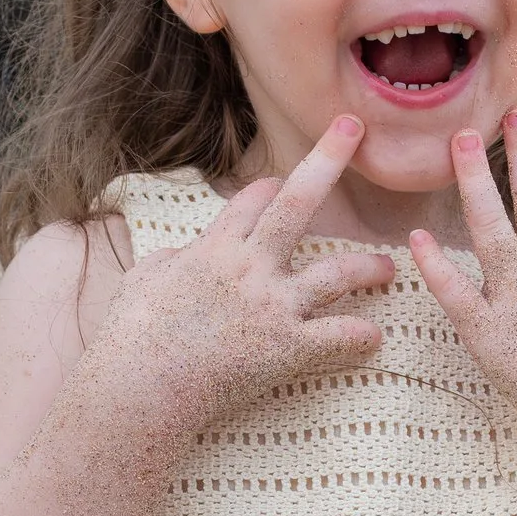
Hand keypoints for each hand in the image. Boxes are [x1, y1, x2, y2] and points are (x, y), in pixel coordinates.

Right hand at [91, 115, 397, 427]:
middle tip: (354, 127)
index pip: (251, 200)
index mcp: (214, 247)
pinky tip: (375, 338)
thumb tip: (181, 257)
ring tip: (386, 267)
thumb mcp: (143, 282)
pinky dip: (359, 337)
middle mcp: (250, 266)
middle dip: (328, 158)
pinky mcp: (287, 348)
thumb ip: (171, 263)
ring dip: (366, 266)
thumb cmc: (130, 338)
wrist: (138, 388)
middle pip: (298, 202)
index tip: (279, 185)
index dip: (267, 190)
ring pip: (336, 273)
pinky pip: (338, 337)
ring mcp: (273, 306)